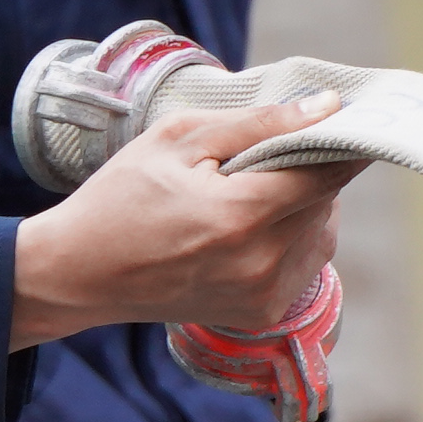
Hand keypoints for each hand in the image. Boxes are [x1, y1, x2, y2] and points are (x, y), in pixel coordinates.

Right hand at [1, 85, 351, 348]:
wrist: (82, 273)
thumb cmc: (122, 197)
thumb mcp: (180, 138)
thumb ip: (259, 122)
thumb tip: (327, 106)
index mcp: (241, 216)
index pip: (328, 172)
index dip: (340, 142)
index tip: (340, 121)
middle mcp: (262, 263)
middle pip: (326, 201)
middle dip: (310, 170)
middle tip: (267, 154)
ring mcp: (264, 295)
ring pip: (322, 233)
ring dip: (303, 205)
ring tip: (252, 192)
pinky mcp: (262, 314)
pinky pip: (305, 263)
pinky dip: (292, 238)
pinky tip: (250, 226)